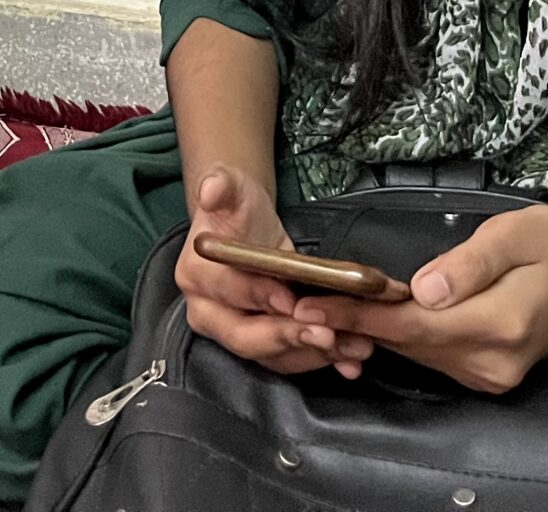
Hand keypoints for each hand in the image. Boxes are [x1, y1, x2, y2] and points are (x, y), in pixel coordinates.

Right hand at [175, 166, 385, 378]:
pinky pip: (289, 360)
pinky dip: (320, 361)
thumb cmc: (237, 209)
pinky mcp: (262, 346)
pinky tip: (348, 361)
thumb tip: (212, 189)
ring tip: (350, 346)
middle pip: (244, 337)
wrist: (246, 227)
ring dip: (312, 354)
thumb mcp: (231, 189)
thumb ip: (222, 187)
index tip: (289, 298)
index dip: (257, 295)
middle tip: (327, 334)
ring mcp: (234, 334)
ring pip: (271, 355)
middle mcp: (208, 313)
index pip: (226, 291)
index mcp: (197, 277)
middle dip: (287, 337)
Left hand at [289, 206, 547, 393]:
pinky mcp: (487, 374)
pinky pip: (431, 354)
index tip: (313, 302)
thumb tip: (422, 290)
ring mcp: (490, 374)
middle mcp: (492, 362)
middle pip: (408, 343)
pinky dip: (400, 335)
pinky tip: (370, 315)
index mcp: (500, 324)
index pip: (413, 324)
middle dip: (353, 321)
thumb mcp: (514, 234)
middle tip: (296, 300)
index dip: (360, 313)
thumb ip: (468, 264)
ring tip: (320, 304)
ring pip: (416, 352)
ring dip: (371, 330)